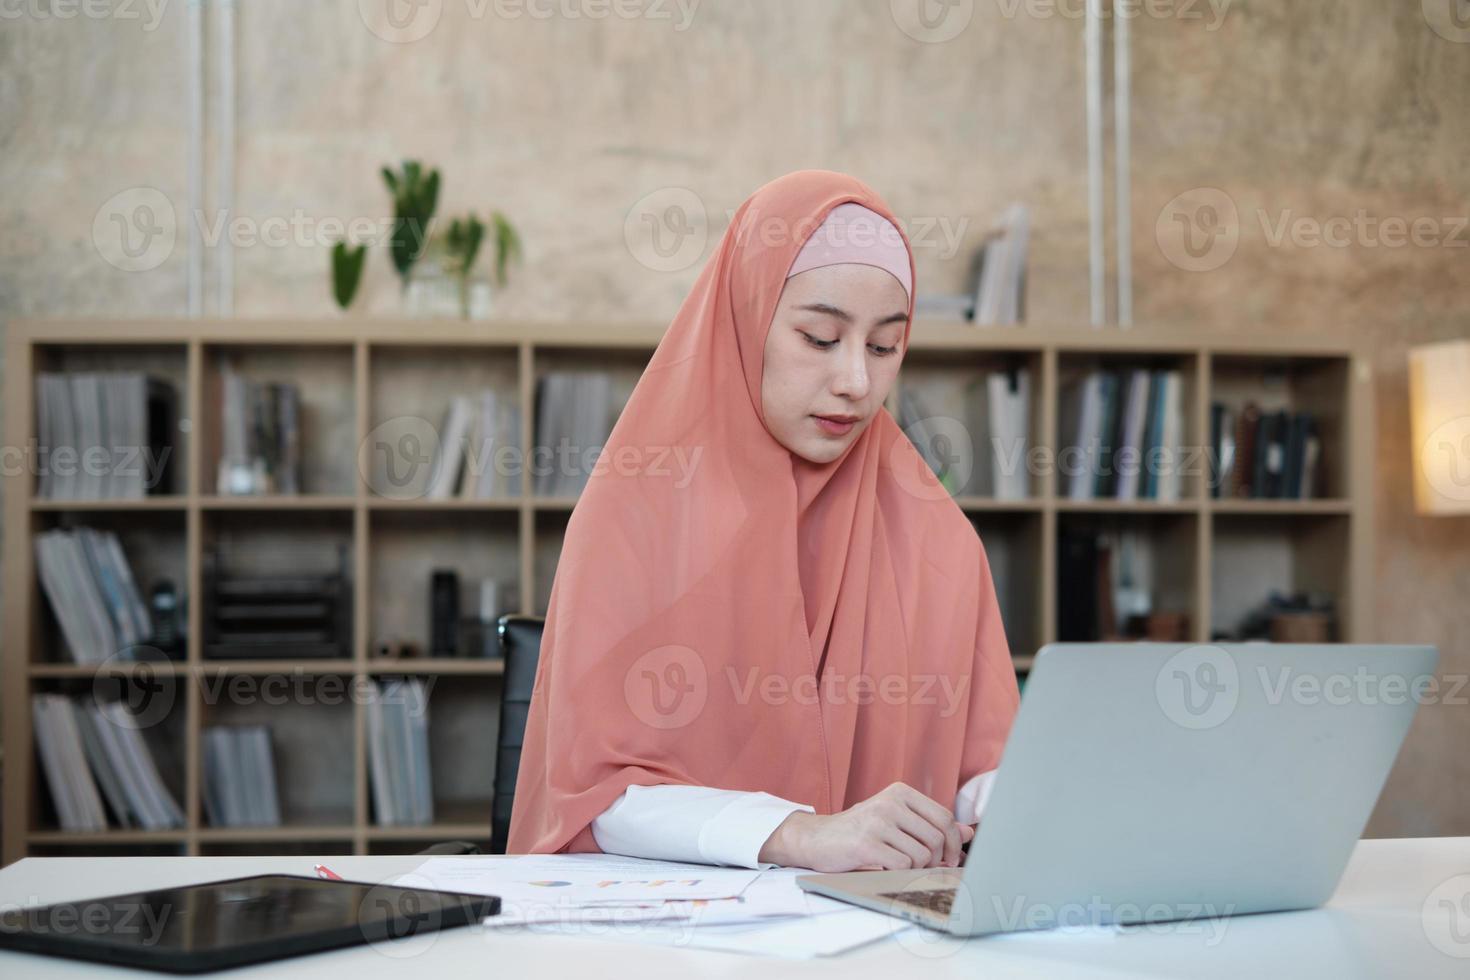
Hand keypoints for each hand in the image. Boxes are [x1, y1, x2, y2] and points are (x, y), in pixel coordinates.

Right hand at [758, 781, 974, 871]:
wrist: (816, 839)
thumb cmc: (859, 831)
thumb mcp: (895, 820)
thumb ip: (929, 824)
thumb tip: (967, 832)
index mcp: (900, 792)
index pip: (944, 816)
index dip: (953, 842)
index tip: (949, 858)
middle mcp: (890, 802)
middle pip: (936, 837)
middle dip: (937, 859)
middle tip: (927, 867)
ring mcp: (878, 822)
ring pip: (922, 854)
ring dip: (917, 867)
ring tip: (900, 864)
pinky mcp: (867, 844)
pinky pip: (903, 864)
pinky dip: (899, 872)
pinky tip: (885, 867)